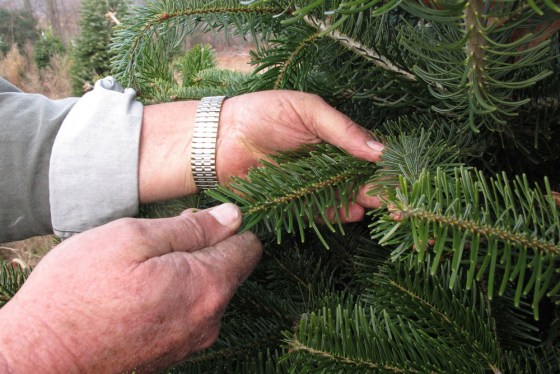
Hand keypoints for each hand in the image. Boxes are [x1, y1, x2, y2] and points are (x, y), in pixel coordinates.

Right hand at [0, 204, 260, 372]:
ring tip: (143, 263)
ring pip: (207, 290)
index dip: (228, 224)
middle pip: (229, 268)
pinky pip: (189, 312)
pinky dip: (175, 294)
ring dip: (186, 270)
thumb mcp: (133, 238)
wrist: (40, 357)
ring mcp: (191, 340)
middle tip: (160, 236)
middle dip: (204, 246)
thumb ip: (192, 228)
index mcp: (207, 286)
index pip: (248, 246)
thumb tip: (233, 216)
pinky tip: (141, 288)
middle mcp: (209, 319)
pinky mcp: (172, 352)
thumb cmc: (79, 291)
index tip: (199, 216)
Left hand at [139, 91, 383, 218]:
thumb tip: (380, 150)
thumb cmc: (262, 114)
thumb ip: (342, 130)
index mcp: (330, 139)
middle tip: (395, 198)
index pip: (363, 155)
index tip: (400, 175)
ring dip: (359, 202)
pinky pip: (317, 211)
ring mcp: (308, 185)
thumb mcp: (307, 110)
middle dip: (376, 189)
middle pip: (356, 179)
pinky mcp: (291, 203)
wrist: (218, 136)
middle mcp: (323, 164)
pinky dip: (334, 214)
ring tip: (378, 206)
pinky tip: (352, 213)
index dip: (382, 166)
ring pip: (340, 197)